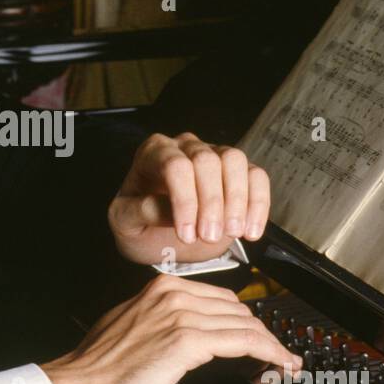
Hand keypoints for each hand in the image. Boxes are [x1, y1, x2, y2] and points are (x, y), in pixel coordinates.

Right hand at [40, 273, 300, 383]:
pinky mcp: (186, 341)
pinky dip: (268, 352)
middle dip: (261, 334)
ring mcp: (180, 316)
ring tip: (285, 363)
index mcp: (161, 289)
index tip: (260, 338)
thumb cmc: (97, 368)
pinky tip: (280, 363)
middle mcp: (172, 295)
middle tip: (277, 356)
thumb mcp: (129, 326)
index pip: (221, 299)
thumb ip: (160, 320)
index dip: (245, 321)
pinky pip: (243, 341)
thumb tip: (189, 332)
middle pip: (238, 309)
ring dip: (272, 345)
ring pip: (245, 324)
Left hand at [109, 132, 270, 264]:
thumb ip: (140, 211)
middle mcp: (184, 146)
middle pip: (207, 161)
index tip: (187, 234)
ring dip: (238, 199)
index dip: (185, 200)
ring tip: (232, 233)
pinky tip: (250, 231)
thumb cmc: (139, 224)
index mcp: (153, 153)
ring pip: (235, 160)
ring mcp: (214, 154)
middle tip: (209, 237)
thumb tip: (166, 208)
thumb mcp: (125, 223)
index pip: (175, 165)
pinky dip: (258, 203)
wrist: (159, 235)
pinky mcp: (237, 171)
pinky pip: (256, 175)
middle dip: (211, 202)